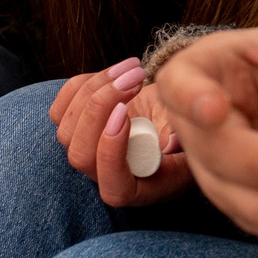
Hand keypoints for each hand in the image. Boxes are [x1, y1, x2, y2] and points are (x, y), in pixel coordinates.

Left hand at [52, 63, 195, 206]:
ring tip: (134, 69)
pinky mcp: (72, 127)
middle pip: (80, 154)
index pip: (112, 186)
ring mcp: (84, 151)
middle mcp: (103, 175)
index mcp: (136, 188)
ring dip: (96, 89)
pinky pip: (61, 107)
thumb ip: (184, 140)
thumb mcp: (196, 138)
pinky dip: (82, 84)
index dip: (112, 153)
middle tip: (135, 79)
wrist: (170, 115)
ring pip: (66, 127)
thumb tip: (169, 142)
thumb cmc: (186, 131)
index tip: (126, 112)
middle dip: (101, 109)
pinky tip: (115, 72)